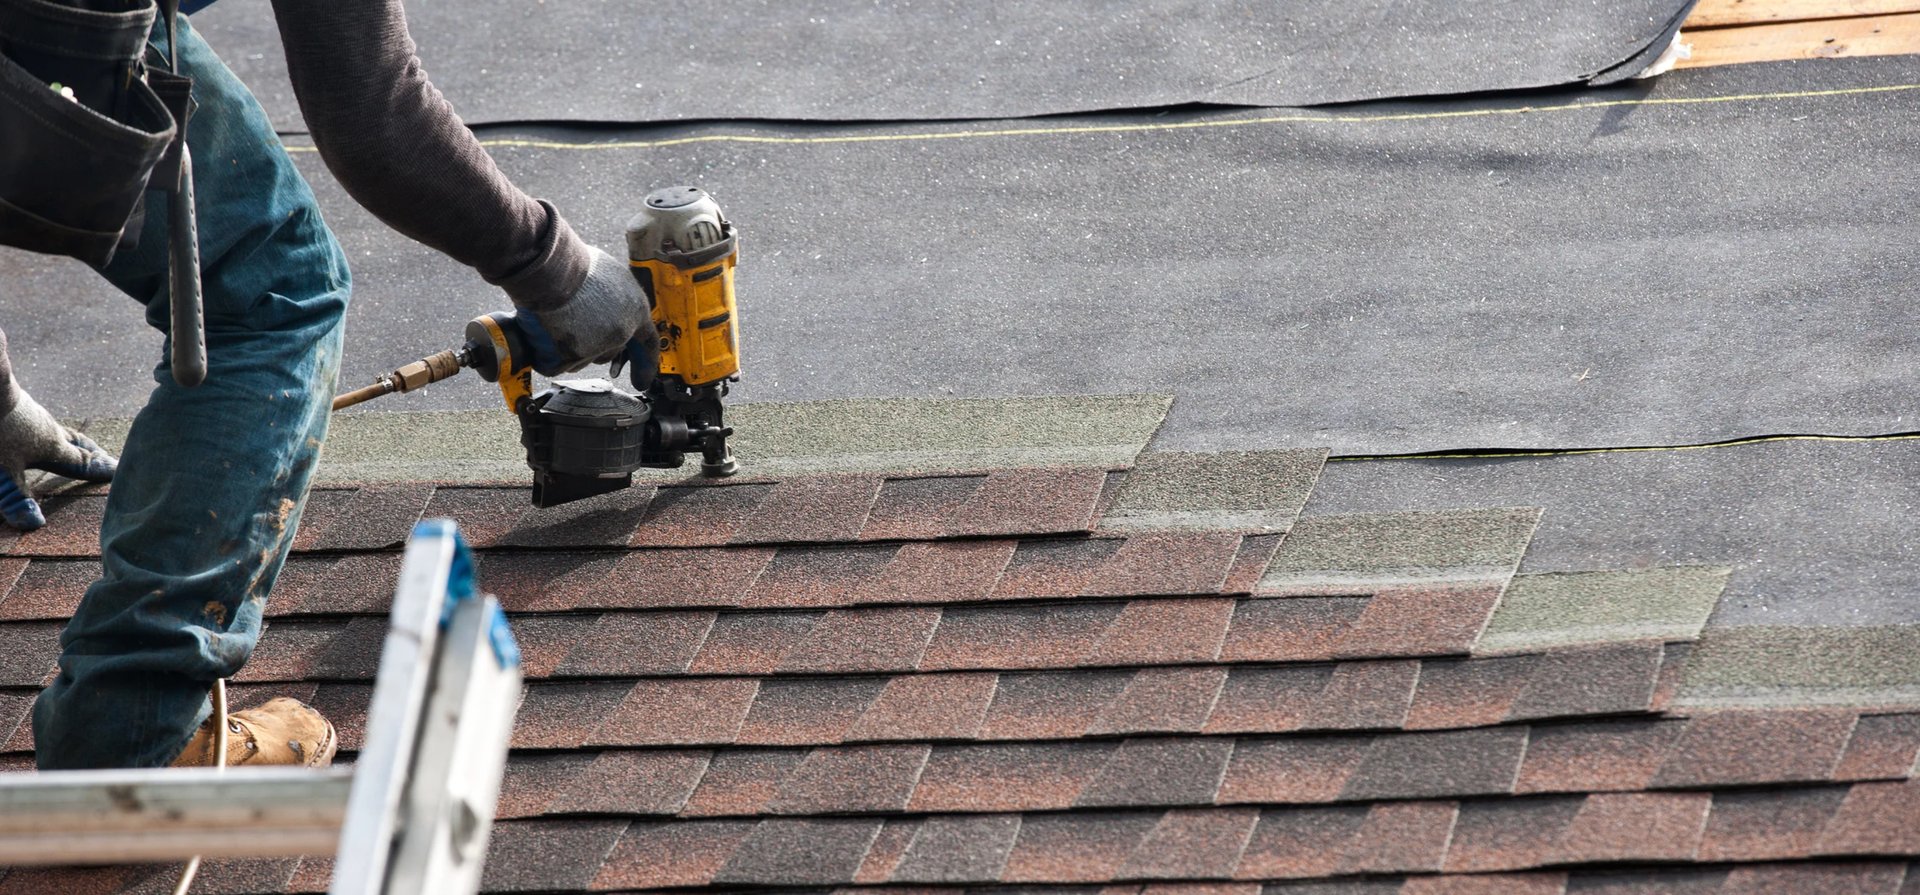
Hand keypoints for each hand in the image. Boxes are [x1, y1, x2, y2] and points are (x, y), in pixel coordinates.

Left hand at [0, 386, 116, 530]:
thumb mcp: (4, 471)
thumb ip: (17, 497)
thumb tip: (34, 523)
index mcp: (53, 448)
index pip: (82, 462)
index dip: (99, 470)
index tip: (118, 471)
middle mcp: (49, 430)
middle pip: (77, 442)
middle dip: (92, 452)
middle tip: (106, 457)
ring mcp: (33, 414)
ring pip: (58, 429)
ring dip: (69, 439)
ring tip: (72, 444)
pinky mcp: (17, 403)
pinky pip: (38, 419)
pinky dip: (46, 428)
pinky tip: (34, 426)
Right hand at [518, 247, 658, 376]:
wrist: (553, 271)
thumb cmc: (578, 266)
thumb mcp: (612, 274)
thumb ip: (619, 296)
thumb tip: (614, 303)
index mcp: (635, 311)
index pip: (647, 343)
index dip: (646, 363)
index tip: (643, 380)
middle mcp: (621, 332)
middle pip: (610, 351)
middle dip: (596, 344)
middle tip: (578, 324)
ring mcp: (598, 346)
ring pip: (585, 359)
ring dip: (572, 347)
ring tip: (560, 319)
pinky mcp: (573, 355)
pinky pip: (559, 364)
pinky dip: (550, 355)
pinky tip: (546, 335)